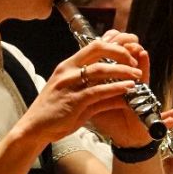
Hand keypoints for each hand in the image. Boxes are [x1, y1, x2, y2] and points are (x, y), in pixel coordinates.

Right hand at [19, 33, 146, 146]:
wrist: (34, 127)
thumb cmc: (53, 109)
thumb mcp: (69, 90)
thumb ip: (88, 83)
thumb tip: (111, 78)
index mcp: (67, 65)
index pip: (93, 46)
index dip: (114, 46)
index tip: (128, 53)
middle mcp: (68, 71)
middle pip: (98, 51)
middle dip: (120, 53)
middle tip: (135, 63)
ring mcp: (70, 86)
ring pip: (101, 70)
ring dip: (123, 71)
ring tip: (138, 76)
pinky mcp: (74, 102)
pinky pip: (99, 92)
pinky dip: (116, 89)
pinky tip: (128, 89)